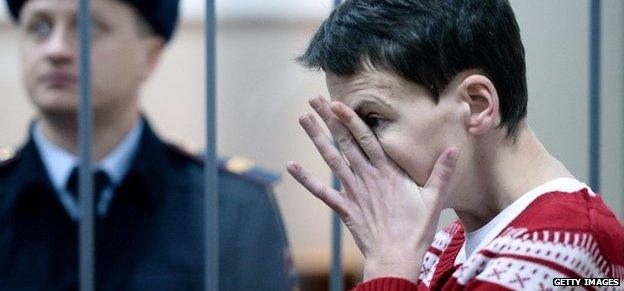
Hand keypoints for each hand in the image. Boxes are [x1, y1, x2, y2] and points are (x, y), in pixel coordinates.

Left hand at [287, 95, 458, 282]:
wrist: (396, 258)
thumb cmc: (416, 229)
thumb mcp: (434, 199)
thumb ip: (441, 172)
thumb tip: (453, 149)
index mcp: (387, 172)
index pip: (366, 139)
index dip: (351, 119)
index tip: (337, 103)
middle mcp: (367, 177)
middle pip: (344, 142)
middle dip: (329, 119)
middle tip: (314, 99)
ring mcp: (353, 192)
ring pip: (331, 160)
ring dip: (316, 138)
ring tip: (303, 119)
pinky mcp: (344, 208)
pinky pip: (322, 192)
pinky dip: (306, 179)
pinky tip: (291, 166)